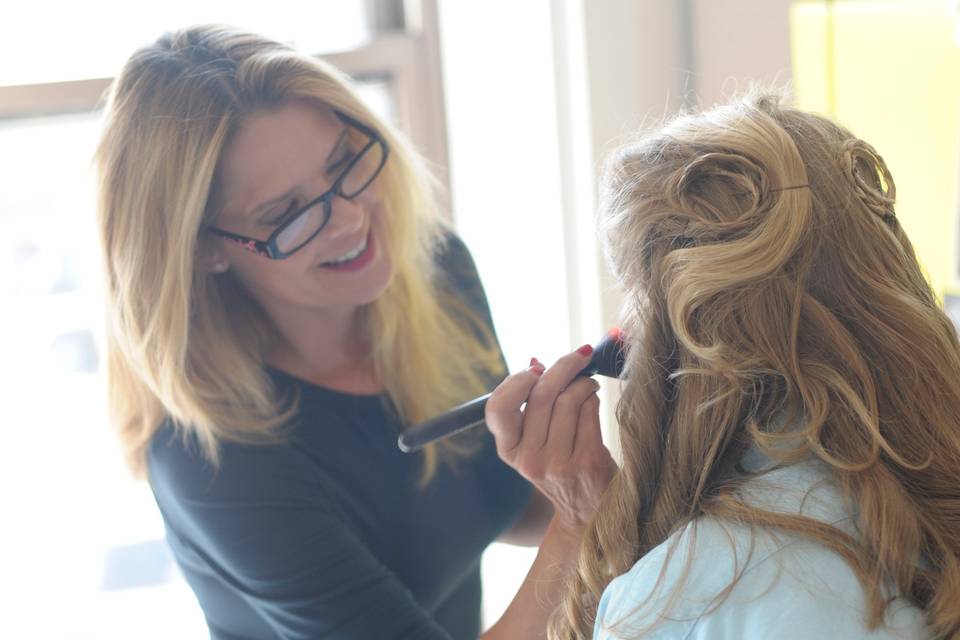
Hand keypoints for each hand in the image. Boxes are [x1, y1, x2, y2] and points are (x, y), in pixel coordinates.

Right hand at [486, 345, 615, 535]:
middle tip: (579, 356)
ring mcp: (558, 463)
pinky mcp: (587, 462)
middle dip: (563, 366)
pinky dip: (593, 398)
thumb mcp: (536, 443)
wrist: (590, 514)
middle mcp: (529, 460)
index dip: (516, 381)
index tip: (536, 368)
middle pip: (540, 395)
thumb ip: (531, 405)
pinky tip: (594, 401)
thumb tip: (535, 360)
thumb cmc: (562, 466)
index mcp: (509, 451)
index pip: (498, 409)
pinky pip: (589, 412)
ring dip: (583, 382)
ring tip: (588, 383)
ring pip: (569, 400)